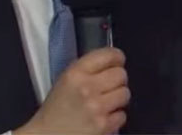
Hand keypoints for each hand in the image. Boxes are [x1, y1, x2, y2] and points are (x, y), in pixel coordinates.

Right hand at [15, 47, 129, 134]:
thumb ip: (87, 69)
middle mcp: (87, 87)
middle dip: (118, 79)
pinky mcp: (103, 126)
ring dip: (118, 98)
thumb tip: (112, 62)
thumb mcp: (66, 80)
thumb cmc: (56, 108)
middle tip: (110, 85)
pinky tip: (103, 116)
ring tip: (107, 102)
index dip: (117, 57)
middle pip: (121, 74)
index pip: (108, 55)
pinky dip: (116, 116)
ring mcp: (97, 107)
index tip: (117, 61)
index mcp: (75, 72)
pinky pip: (122, 115)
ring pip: (125, 93)